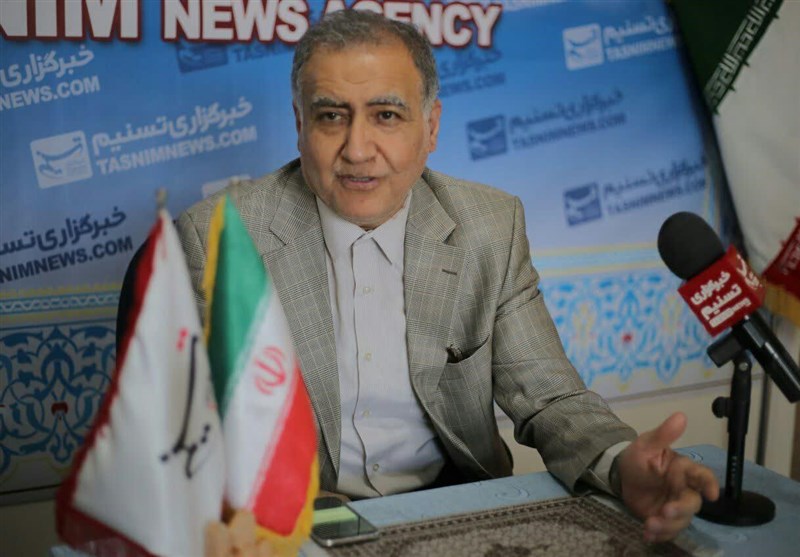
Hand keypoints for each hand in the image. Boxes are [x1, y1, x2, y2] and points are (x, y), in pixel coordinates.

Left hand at [616, 412, 718, 542]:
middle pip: (692, 503)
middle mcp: (683, 490)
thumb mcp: (647, 444)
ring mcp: (674, 506)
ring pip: (681, 520)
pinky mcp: (663, 519)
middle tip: (665, 511)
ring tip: (650, 524)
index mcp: (683, 470)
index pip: (702, 476)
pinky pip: (667, 530)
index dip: (710, 484)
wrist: (621, 474)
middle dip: (681, 509)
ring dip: (668, 525)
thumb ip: (664, 434)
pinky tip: (647, 534)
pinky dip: (659, 534)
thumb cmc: (639, 457)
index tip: (711, 494)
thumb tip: (681, 415)